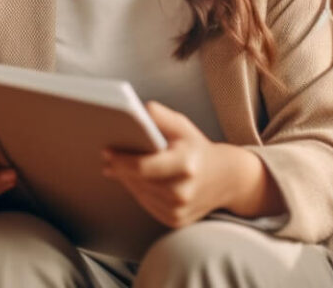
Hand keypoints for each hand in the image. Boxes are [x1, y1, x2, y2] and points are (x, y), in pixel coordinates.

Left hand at [101, 101, 244, 227]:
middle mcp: (183, 192)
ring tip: (116, 167)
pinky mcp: (176, 220)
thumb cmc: (197, 148)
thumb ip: (159, 116)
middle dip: (120, 170)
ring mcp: (180, 210)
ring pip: (140, 194)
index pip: (144, 167)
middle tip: (107, 158)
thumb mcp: (182, 126)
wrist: (226, 178)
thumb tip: (136, 111)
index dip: (121, 160)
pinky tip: (134, 180)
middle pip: (139, 182)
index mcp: (186, 165)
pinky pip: (147, 205)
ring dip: (127, 181)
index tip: (106, 151)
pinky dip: (138, 192)